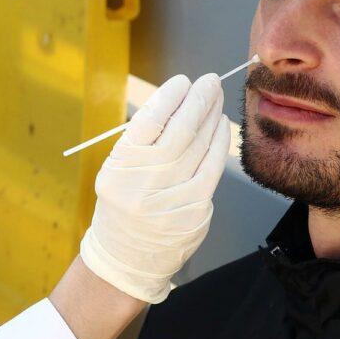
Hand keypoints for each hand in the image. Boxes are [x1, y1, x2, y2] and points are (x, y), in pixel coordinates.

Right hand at [79, 73, 231, 303]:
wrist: (127, 256)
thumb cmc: (124, 204)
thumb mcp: (119, 170)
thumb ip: (144, 141)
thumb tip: (180, 101)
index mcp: (119, 170)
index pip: (148, 123)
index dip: (169, 97)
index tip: (182, 81)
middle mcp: (144, 185)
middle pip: (179, 132)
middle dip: (198, 101)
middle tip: (209, 81)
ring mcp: (171, 201)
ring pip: (200, 148)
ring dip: (212, 117)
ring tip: (217, 98)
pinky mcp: (194, 212)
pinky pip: (212, 170)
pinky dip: (219, 144)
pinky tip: (221, 128)